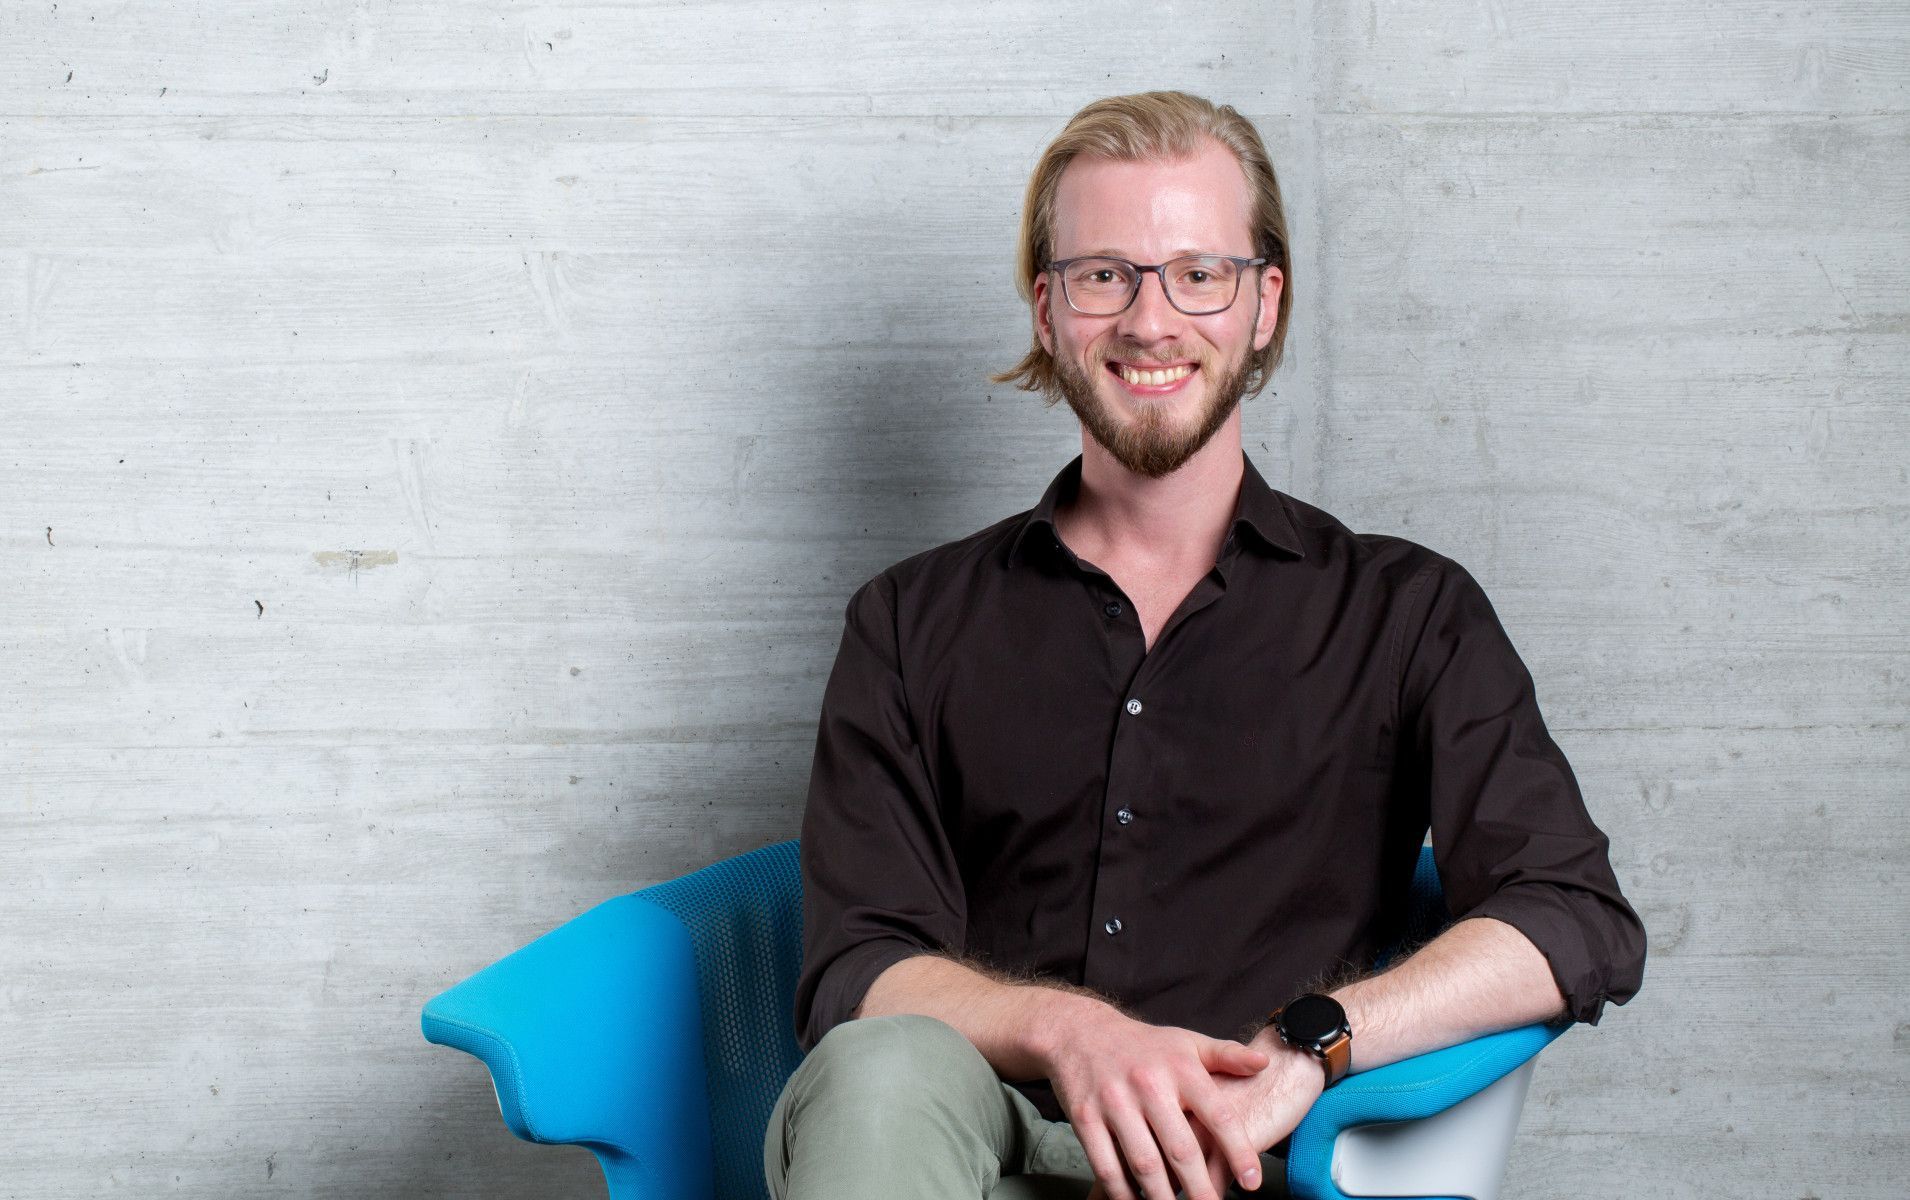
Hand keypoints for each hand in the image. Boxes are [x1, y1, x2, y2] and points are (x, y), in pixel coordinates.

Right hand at [1040, 1000, 1272, 1199]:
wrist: (1079, 1031)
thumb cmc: (1142, 1044)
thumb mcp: (1186, 1042)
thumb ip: (1226, 1055)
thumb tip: (1264, 1064)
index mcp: (1180, 1068)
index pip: (1217, 1114)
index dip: (1238, 1150)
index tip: (1253, 1182)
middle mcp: (1148, 1084)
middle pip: (1181, 1148)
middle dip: (1200, 1188)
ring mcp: (1114, 1102)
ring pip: (1144, 1163)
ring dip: (1163, 1197)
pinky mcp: (1084, 1117)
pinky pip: (1106, 1165)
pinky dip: (1122, 1192)